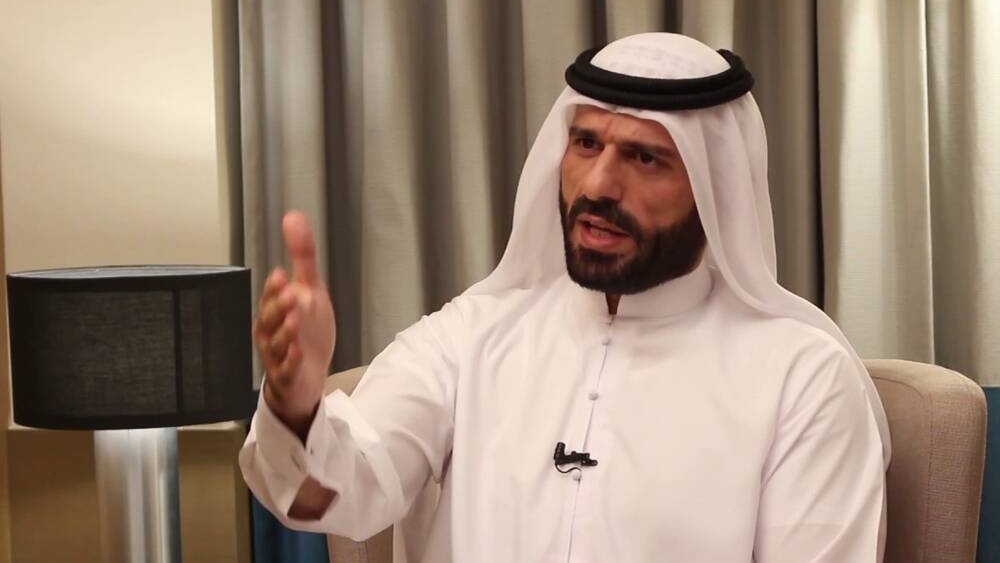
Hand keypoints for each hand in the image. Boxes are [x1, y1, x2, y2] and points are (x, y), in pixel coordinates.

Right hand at [253, 211, 335, 435]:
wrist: (307, 375)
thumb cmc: (303, 330)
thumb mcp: (309, 290)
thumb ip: (303, 257)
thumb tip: (294, 217)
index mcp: (273, 311)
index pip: (270, 297)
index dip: (275, 288)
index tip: (282, 275)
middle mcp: (271, 333)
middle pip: (269, 320)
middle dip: (278, 306)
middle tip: (290, 293)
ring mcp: (278, 356)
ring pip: (277, 344)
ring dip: (285, 332)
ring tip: (295, 319)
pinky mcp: (289, 377)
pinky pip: (287, 370)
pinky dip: (291, 361)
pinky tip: (299, 351)